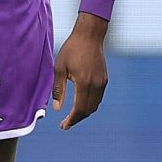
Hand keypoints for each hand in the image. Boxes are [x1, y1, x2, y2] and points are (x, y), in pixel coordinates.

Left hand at [51, 13, 109, 129]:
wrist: (89, 36)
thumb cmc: (71, 49)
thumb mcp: (59, 68)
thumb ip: (59, 89)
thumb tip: (57, 109)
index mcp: (84, 83)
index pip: (79, 109)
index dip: (72, 120)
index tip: (63, 126)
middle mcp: (96, 85)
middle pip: (88, 110)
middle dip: (77, 119)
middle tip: (66, 124)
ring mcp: (102, 82)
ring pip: (95, 105)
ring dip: (84, 113)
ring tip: (72, 116)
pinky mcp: (104, 79)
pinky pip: (98, 98)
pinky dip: (90, 105)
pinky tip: (81, 104)